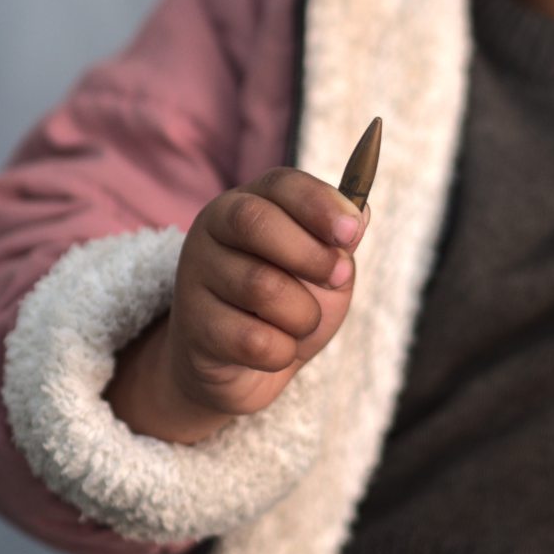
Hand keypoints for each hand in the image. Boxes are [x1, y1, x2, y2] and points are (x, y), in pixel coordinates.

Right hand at [106, 167, 367, 442]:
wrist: (243, 369)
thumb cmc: (287, 306)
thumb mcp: (323, 269)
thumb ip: (339, 242)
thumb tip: (361, 214)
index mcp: (249, 202)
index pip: (280, 184)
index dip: (319, 204)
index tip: (351, 233)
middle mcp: (214, 229)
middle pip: (254, 222)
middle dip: (310, 254)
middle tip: (338, 278)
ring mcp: (196, 274)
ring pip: (260, 286)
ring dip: (303, 314)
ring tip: (302, 323)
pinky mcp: (193, 324)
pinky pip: (252, 339)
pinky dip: (281, 351)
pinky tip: (276, 350)